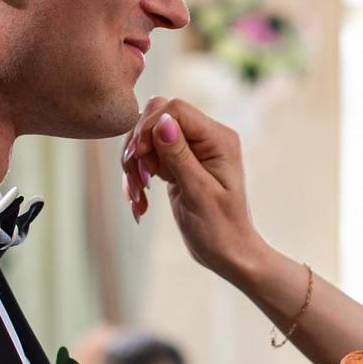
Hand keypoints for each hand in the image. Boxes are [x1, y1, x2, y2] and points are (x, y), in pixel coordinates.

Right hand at [121, 97, 265, 279]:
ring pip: (147, 137)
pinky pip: (148, 157)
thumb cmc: (221, 228)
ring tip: (138, 197)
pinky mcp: (178, 165)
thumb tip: (161, 121)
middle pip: (157, 117)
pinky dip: (138, 177)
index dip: (150, 128)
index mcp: (219, 139)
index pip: (175, 109)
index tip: (139, 158)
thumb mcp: (199, 192)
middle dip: (139, 146)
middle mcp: (206, 138)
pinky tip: (140, 202)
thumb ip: (179, 155)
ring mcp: (191, 151)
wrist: (228, 254)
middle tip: (138, 179)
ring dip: (135, 165)